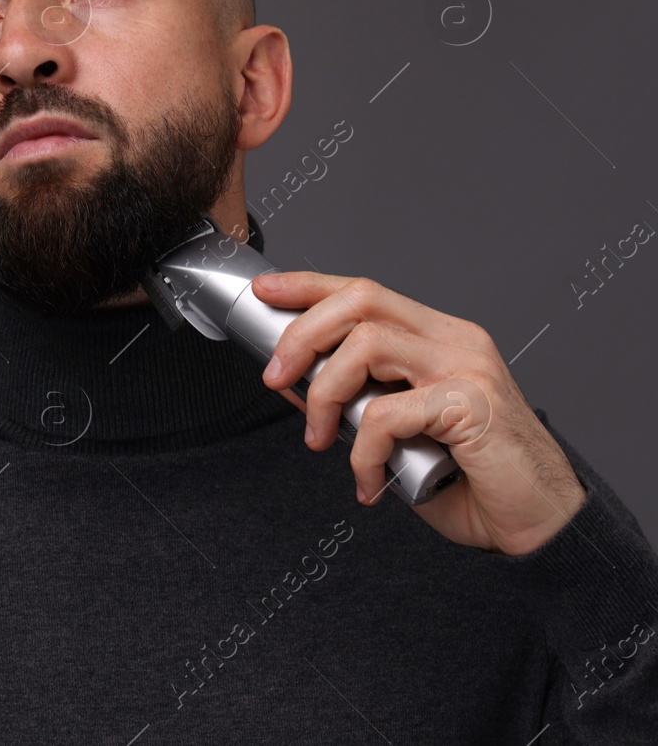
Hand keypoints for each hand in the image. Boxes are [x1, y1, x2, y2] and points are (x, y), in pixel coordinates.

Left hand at [252, 270, 585, 555]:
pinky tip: (368, 482)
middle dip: (303, 334)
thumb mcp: (398, 432)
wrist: (540, 523)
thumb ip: (355, 401)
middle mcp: (455, 341)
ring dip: (324, 394)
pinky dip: (360, 451)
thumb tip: (292, 380)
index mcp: (439, 338)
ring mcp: (467, 369)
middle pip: (361, 300)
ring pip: (367, 345)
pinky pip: (386, 414)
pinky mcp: (470, 406)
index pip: (367, 291)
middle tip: (275, 377)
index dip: (310, 286)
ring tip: (318, 439)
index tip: (268, 290)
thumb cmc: (471, 480)